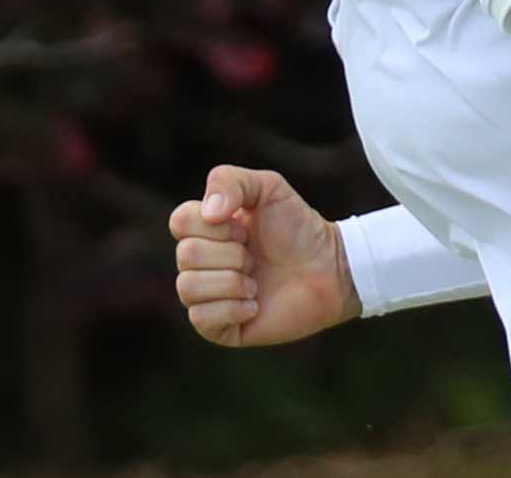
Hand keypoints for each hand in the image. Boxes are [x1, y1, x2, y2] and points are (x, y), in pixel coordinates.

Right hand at [168, 165, 360, 347]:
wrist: (330, 269)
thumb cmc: (299, 227)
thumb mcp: (268, 187)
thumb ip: (229, 181)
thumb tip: (208, 213)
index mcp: (206, 230)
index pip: (180, 222)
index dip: (215, 226)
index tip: (246, 229)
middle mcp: (202, 263)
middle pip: (186, 255)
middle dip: (230, 255)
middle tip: (256, 257)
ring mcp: (210, 296)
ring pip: (187, 288)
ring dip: (231, 282)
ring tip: (256, 283)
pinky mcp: (221, 328)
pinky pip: (201, 319)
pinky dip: (231, 309)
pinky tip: (255, 305)